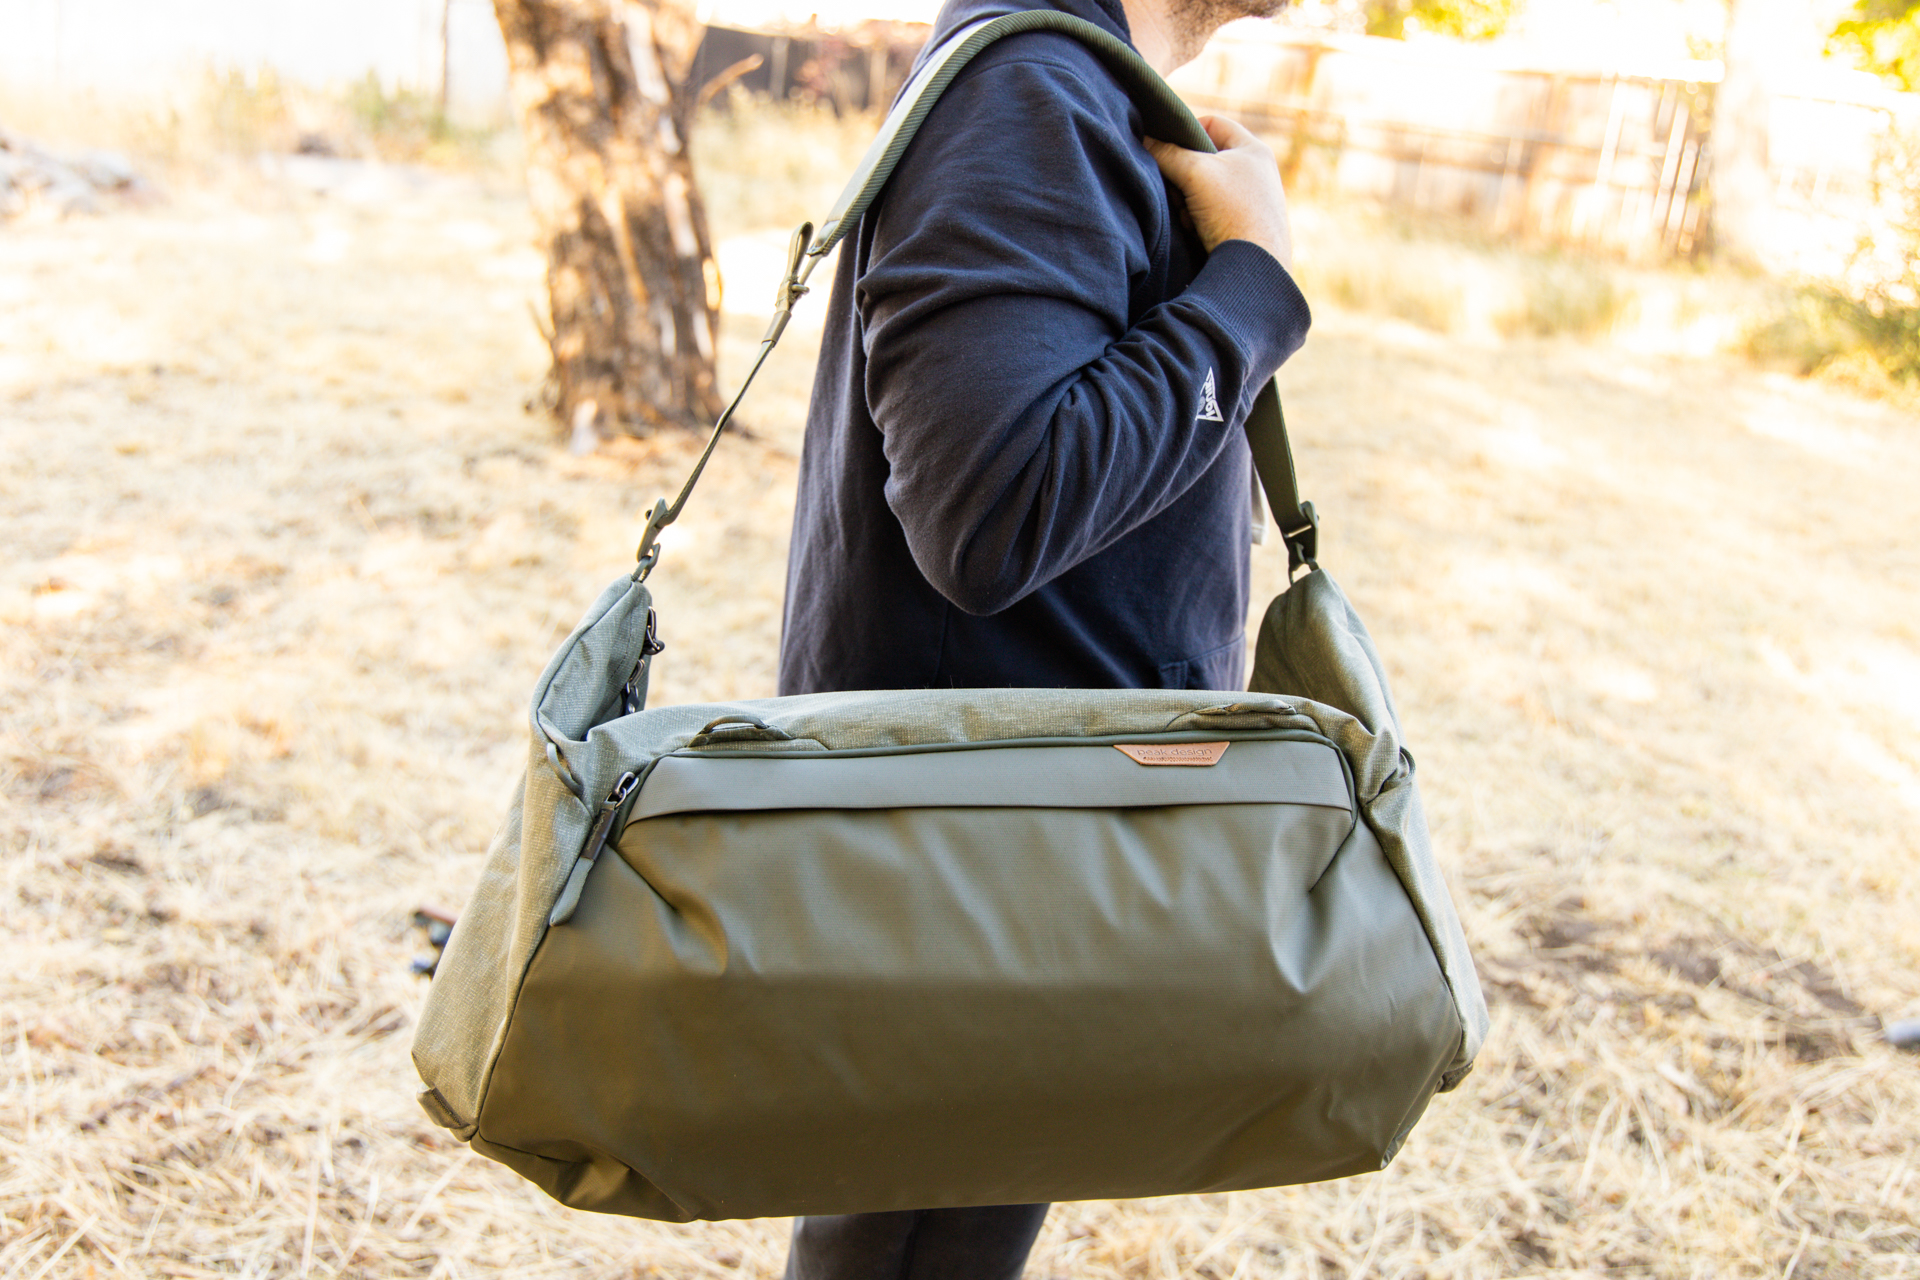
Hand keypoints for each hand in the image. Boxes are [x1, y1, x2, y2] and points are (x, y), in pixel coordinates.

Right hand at [1144, 115, 1293, 270]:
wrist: (1253, 267)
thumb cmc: (1231, 212)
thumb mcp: (1194, 174)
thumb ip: (1166, 153)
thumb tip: (1143, 139)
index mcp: (1254, 150)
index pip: (1212, 124)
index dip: (1185, 131)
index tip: (1167, 148)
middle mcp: (1257, 172)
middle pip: (1206, 159)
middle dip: (1184, 174)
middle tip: (1177, 189)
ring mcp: (1253, 200)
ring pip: (1205, 188)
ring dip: (1188, 200)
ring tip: (1189, 216)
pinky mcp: (1245, 226)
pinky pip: (1212, 212)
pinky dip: (1198, 219)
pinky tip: (1197, 231)